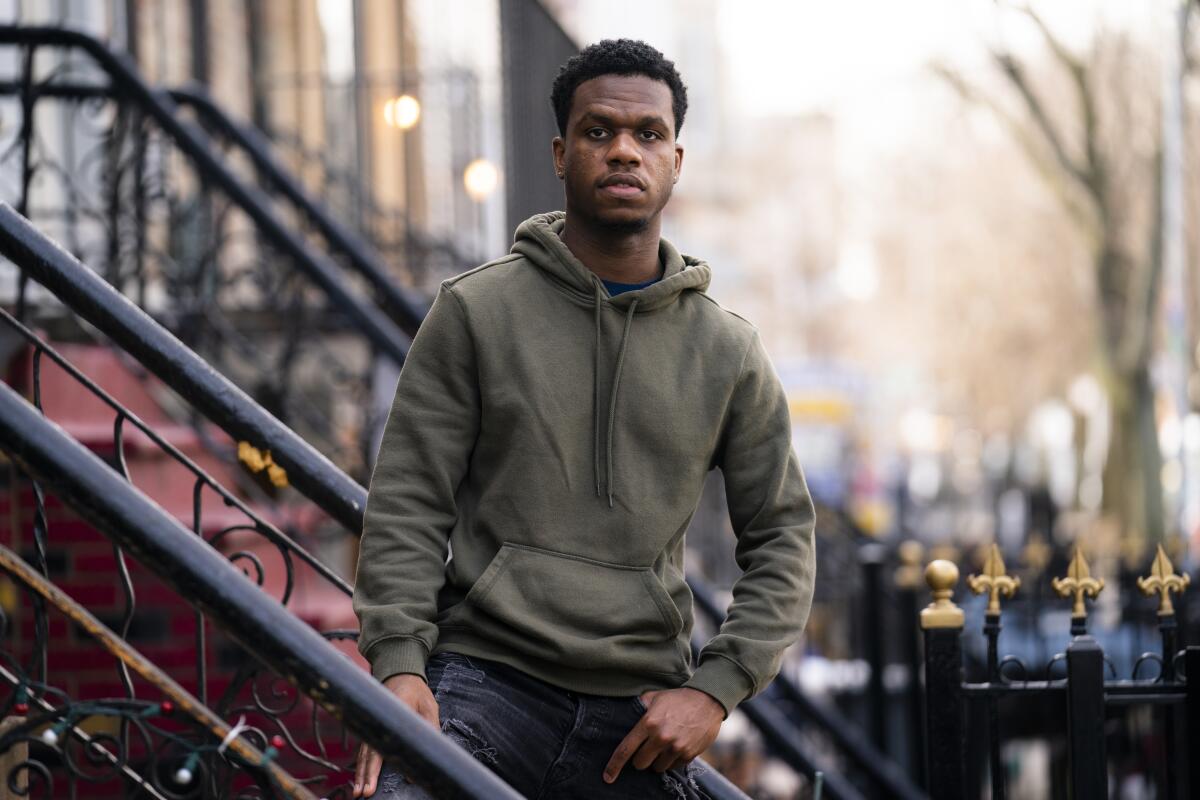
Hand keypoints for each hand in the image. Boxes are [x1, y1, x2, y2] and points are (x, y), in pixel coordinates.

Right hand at [353, 674, 439, 796]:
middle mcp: (378, 720)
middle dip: (366, 775)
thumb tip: (426, 757)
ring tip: (358, 792)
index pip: (382, 744)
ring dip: (361, 773)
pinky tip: (360, 778)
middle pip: (369, 752)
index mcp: (392, 713)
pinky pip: (365, 750)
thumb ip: (430, 729)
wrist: (401, 674)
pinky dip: (362, 765)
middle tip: (363, 794)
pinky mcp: (373, 729)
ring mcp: (373, 725)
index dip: (378, 766)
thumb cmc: (418, 692)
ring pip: (364, 754)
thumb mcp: (429, 708)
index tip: (374, 783)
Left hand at [603, 687, 723, 782]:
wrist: (707, 700)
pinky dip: (672, 760)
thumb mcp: (654, 697)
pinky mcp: (688, 754)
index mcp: (648, 723)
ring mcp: (676, 748)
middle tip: (647, 748)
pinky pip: (673, 767)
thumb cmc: (678, 698)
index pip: (626, 749)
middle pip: (640, 764)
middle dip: (641, 759)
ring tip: (664, 745)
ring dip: (657, 760)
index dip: (614, 765)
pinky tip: (676, 746)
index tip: (607, 776)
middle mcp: (661, 737)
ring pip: (657, 768)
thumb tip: (624, 714)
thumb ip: (638, 706)